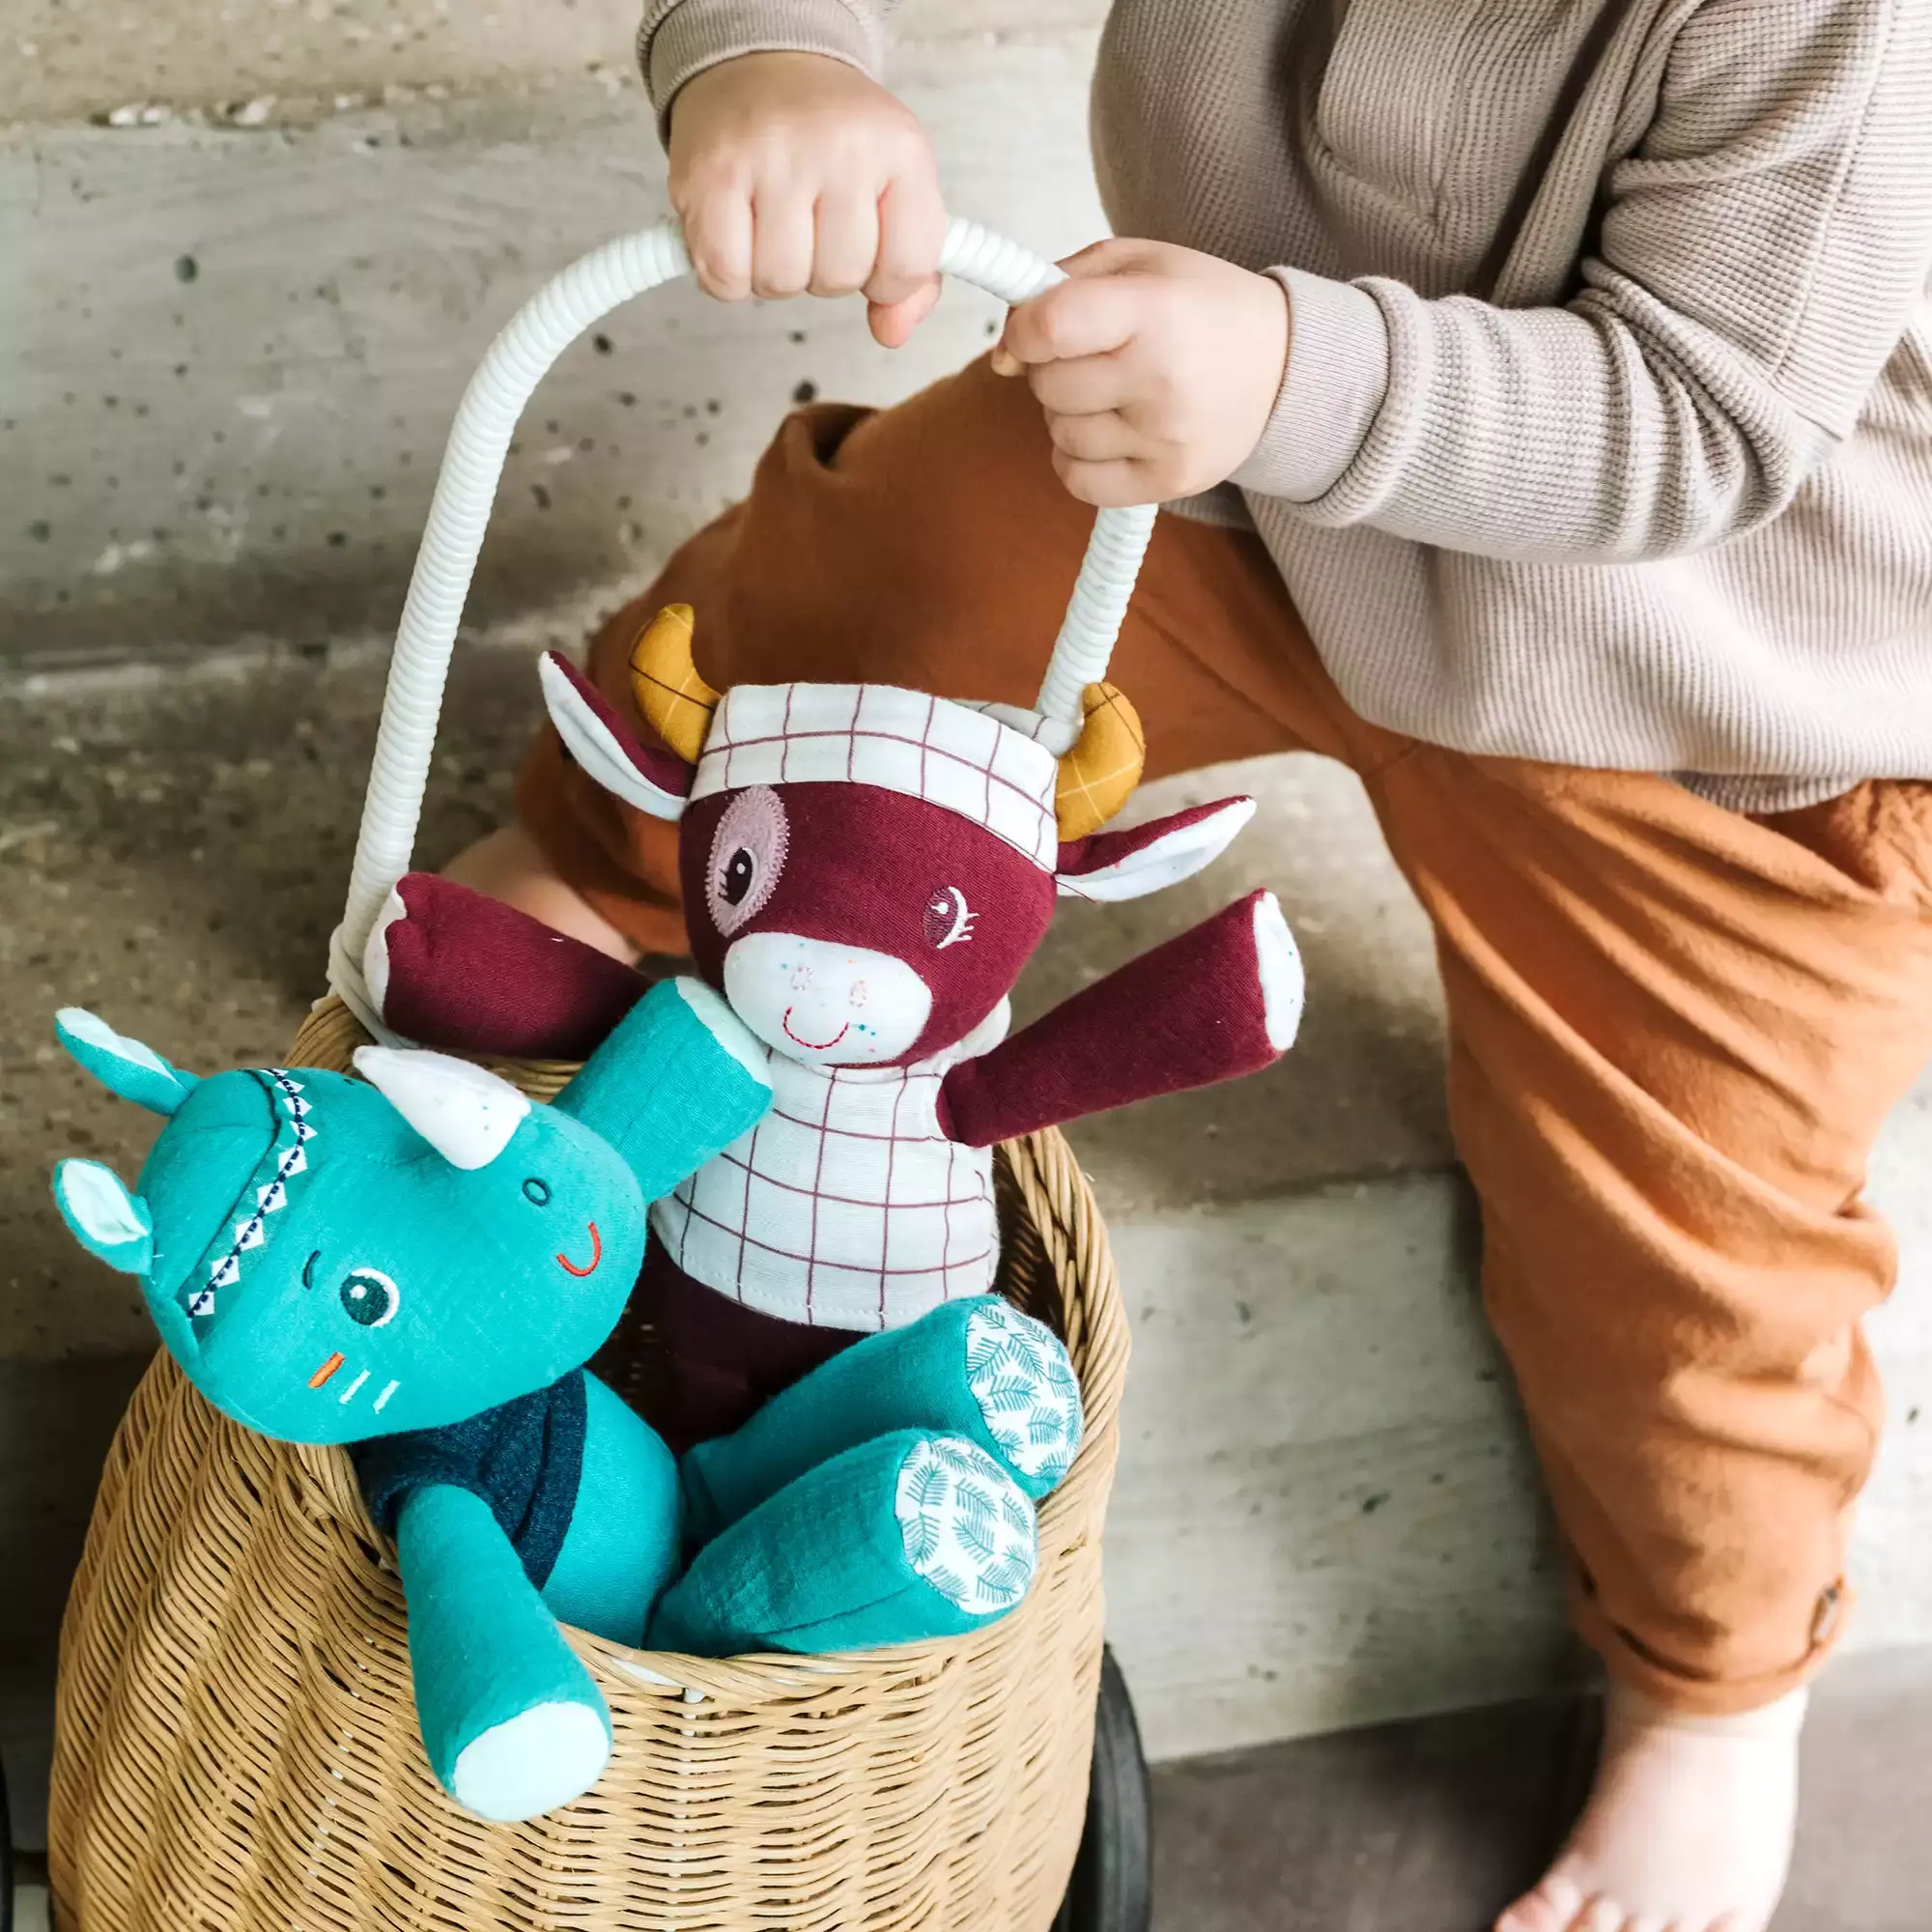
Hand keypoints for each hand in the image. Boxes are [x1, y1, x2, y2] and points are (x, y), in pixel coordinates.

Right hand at [668, 52, 945, 347]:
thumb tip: (892, 333)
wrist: (762, 61)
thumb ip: (911, 272)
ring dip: (775, 271)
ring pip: (781, 282)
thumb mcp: (895, 189)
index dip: (884, 279)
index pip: (907, 268)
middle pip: (839, 279)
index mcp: (900, 149)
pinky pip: (726, 276)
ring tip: (774, 222)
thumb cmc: (832, 138)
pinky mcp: (709, 175)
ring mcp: (771, 157)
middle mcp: (839, 145)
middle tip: (812, 221)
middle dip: (824, 268)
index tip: (869, 247)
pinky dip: (729, 274)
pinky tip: (736, 235)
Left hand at [992, 238, 1290, 505]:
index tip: (1033, 332)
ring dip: (1069, 414)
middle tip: (1094, 357)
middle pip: (1048, 386)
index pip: (1048, 329)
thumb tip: (1002, 356)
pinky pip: (1078, 480)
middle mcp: (1160, 378)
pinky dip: (1079, 458)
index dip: (1023, 331)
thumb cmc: (1199, 308)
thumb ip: (1057, 289)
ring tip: (1113, 393)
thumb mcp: (1137, 264)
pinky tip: (1109, 433)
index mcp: (1153, 310)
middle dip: (1052, 369)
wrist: (1283, 367)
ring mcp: (1165, 438)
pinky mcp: (1168, 482)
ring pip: (1060, 433)